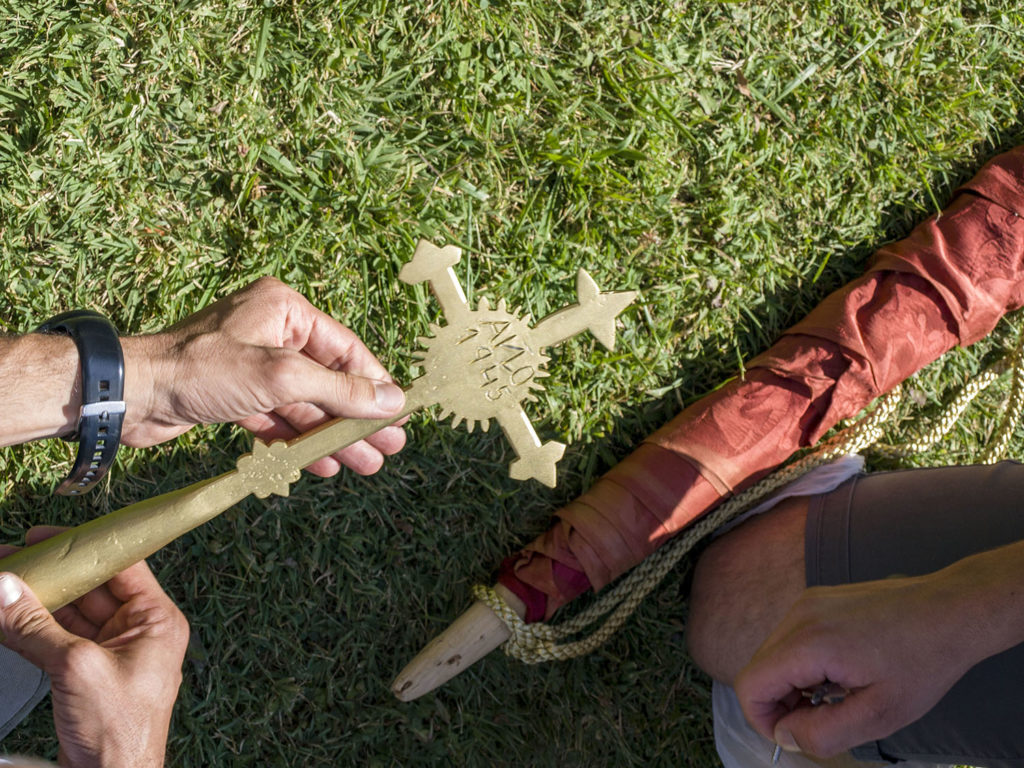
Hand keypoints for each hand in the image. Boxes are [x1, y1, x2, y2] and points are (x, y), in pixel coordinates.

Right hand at [0, 527, 188, 767]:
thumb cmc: (119, 731)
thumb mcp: (75, 668)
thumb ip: (36, 627)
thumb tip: (5, 589)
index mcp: (156, 620)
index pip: (123, 566)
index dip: (86, 547)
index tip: (47, 536)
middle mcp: (139, 631)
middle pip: (92, 588)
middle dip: (51, 574)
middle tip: (12, 558)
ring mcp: (114, 653)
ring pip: (71, 613)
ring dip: (36, 601)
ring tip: (3, 582)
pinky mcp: (90, 673)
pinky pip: (59, 639)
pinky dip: (32, 629)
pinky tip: (6, 617)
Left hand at [121, 277, 406, 475]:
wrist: (130, 394)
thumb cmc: (201, 370)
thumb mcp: (281, 378)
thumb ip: (340, 390)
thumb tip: (392, 401)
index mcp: (284, 310)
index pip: (346, 349)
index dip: (375, 384)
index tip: (399, 416)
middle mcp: (271, 332)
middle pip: (328, 379)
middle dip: (356, 417)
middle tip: (387, 448)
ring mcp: (252, 364)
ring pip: (304, 403)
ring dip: (330, 435)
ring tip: (363, 465)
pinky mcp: (234, 393)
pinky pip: (277, 417)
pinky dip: (297, 440)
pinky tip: (319, 463)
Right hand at [734, 575, 972, 757]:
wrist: (951, 610)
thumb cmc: (921, 663)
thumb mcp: (879, 715)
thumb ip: (824, 733)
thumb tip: (785, 735)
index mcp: (809, 643)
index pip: (750, 685)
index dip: (762, 720)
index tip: (796, 735)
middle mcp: (799, 615)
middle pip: (759, 669)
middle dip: (780, 703)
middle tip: (823, 720)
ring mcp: (807, 602)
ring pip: (773, 653)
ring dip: (792, 683)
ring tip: (836, 695)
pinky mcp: (817, 598)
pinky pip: (790, 637)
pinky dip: (802, 662)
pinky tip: (840, 671)